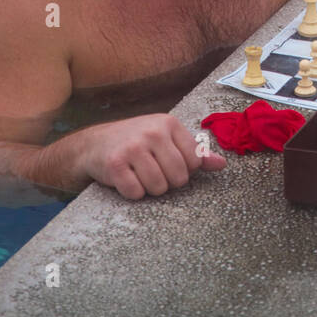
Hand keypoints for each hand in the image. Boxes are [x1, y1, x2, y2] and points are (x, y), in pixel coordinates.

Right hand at [81, 114, 225, 200]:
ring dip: (150, 189)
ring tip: (139, 175)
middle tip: (153, 172)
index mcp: (169, 124)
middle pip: (178, 177)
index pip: (195, 161)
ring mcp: (132, 147)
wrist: (94, 144)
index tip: (170, 164)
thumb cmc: (137, 142)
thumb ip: (195, 152)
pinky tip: (126, 179)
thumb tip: (222, 164)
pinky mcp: (115, 164)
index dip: (185, 170)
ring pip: (158, 187)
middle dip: (168, 182)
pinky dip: (133, 193)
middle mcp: (152, 132)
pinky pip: (136, 193)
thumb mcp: (167, 139)